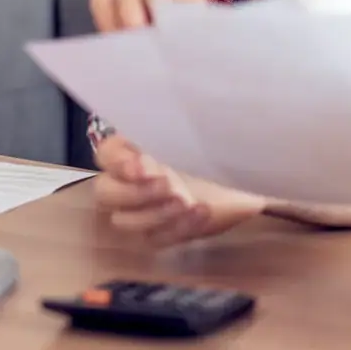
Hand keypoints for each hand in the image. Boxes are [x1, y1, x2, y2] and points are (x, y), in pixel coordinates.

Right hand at [93, 136, 264, 246]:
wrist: (244, 184)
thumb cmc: (219, 152)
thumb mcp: (206, 137)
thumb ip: (188, 130)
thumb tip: (195, 110)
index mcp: (135, 151)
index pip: (107, 154)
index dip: (117, 160)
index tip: (142, 163)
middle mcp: (129, 182)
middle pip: (105, 192)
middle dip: (133, 191)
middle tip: (167, 184)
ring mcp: (140, 212)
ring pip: (124, 221)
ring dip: (154, 213)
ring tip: (185, 201)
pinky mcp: (158, 235)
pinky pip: (155, 239)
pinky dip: (177, 228)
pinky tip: (201, 213)